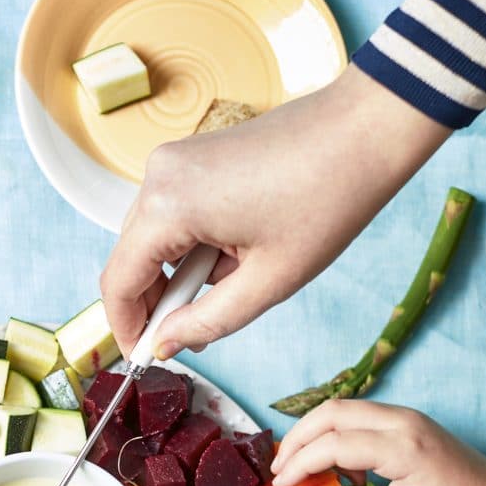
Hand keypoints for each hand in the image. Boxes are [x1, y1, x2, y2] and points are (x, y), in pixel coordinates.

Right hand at [99, 65, 448, 359]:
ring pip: (155, 238)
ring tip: (241, 278)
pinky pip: (175, 213)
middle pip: (131, 258)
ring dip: (183, 271)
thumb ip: (206, 322)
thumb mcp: (268, 282)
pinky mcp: (192, 155)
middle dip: (160, 300)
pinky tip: (241, 248)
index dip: (127, 327)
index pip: (119, 282)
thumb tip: (166, 344)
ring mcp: (173, 160)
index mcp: (169, 206)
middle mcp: (158, 176)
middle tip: (196, 332)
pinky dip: (196, 242)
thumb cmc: (328, 199)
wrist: (367, 129)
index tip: (145, 356)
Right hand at [271, 398, 485, 485]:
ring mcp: (405, 415)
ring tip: (296, 468)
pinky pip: (358, 415)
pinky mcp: (405, 419)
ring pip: (342, 408)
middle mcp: (402, 420)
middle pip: (331, 412)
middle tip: (278, 471)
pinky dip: (334, 434)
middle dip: (297, 439)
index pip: (333, 444)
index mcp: (402, 448)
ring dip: (313, 433)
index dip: (299, 464)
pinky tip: (332, 465)